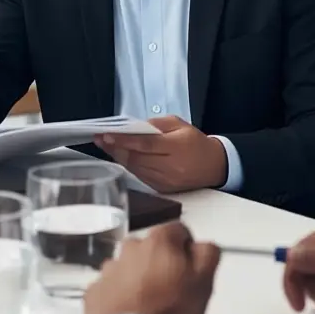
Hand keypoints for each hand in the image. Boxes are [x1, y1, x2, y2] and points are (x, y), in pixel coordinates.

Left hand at [83, 222, 220, 313]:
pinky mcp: (92, 293)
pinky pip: (108, 287)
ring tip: (145, 305)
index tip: (189, 271)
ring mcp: (106, 271)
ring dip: (136, 278)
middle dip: (158, 262)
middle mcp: (129, 247)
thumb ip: (207, 253)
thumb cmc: (174, 311)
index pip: (178, 230)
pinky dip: (117, 296)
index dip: (186, 248)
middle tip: (167, 290)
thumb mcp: (205, 281)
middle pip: (149, 248)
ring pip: (126, 267)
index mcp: (159, 240)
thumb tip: (198, 244)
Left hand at [95, 116, 227, 192]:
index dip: (124, 140)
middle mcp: (171, 167)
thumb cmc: (196, 142)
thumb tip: (133, 127)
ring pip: (135, 169)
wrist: (213, 166)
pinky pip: (140, 177)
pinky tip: (121, 156)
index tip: (107, 135)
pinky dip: (129, 166)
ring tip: (107, 145)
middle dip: (116, 148)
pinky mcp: (162, 189)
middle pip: (137, 159)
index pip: (146, 144)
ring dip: (119, 157)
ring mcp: (166, 181)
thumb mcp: (180, 124)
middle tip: (101, 139)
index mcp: (178, 148)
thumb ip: (156, 124)